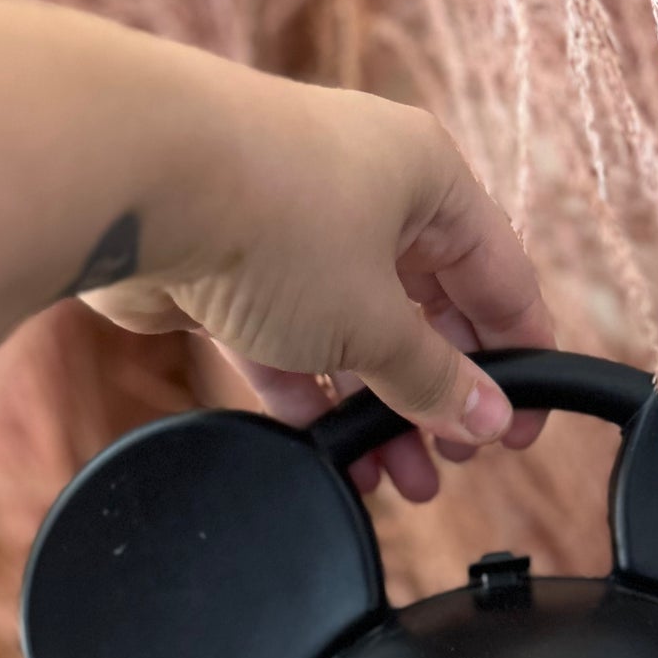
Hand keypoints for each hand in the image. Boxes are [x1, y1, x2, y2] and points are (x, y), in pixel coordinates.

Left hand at [80, 70, 553, 502]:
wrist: (135, 180)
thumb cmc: (274, 216)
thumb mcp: (376, 321)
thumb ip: (433, 380)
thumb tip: (486, 419)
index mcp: (426, 178)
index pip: (499, 276)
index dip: (519, 356)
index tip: (521, 425)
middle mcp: (366, 191)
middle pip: (426, 310)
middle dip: (440, 394)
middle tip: (453, 461)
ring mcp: (296, 228)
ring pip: (356, 333)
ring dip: (378, 408)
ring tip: (398, 479)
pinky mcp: (234, 265)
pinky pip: (289, 341)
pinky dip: (311, 393)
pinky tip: (329, 449)